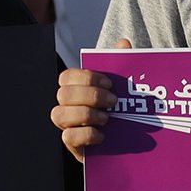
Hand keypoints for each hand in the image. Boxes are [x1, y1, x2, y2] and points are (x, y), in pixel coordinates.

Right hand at [51, 38, 129, 162]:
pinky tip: (102, 136)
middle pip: (63, 93)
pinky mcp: (73, 147)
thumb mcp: (126, 87)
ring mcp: (68, 127)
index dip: (86, 78)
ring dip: (85, 114)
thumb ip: (123, 65)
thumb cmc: (124, 112)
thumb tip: (123, 44)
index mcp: (77, 90)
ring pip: (58, 114)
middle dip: (90, 95)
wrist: (132, 145)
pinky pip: (67, 137)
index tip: (110, 83)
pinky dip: (86, 134)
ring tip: (107, 119)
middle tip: (113, 102)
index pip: (67, 77)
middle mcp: (68, 107)